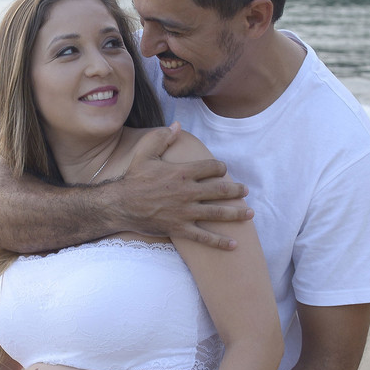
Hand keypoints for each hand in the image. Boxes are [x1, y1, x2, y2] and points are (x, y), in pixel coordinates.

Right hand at [116, 123, 250, 249]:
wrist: (119, 205)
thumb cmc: (133, 178)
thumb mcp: (144, 153)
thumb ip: (161, 137)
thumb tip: (177, 125)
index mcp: (182, 172)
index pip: (212, 168)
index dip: (221, 168)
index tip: (223, 170)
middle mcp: (188, 192)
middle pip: (221, 190)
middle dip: (237, 191)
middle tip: (246, 191)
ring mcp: (185, 212)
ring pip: (218, 213)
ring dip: (237, 213)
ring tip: (250, 213)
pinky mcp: (180, 228)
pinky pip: (204, 237)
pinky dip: (219, 242)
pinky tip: (233, 244)